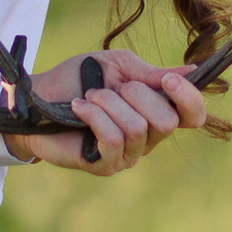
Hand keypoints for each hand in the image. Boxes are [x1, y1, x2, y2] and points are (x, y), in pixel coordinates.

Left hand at [5, 48, 210, 175]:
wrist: (38, 98)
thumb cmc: (77, 80)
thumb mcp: (116, 66)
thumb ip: (150, 73)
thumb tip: (191, 71)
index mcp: (156, 111)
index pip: (192, 116)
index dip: (189, 99)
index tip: (168, 80)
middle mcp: (148, 138)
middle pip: (166, 122)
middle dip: (138, 95)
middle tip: (112, 87)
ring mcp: (128, 155)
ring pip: (137, 129)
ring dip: (109, 103)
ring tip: (89, 97)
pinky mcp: (105, 165)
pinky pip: (113, 140)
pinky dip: (95, 116)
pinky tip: (78, 108)